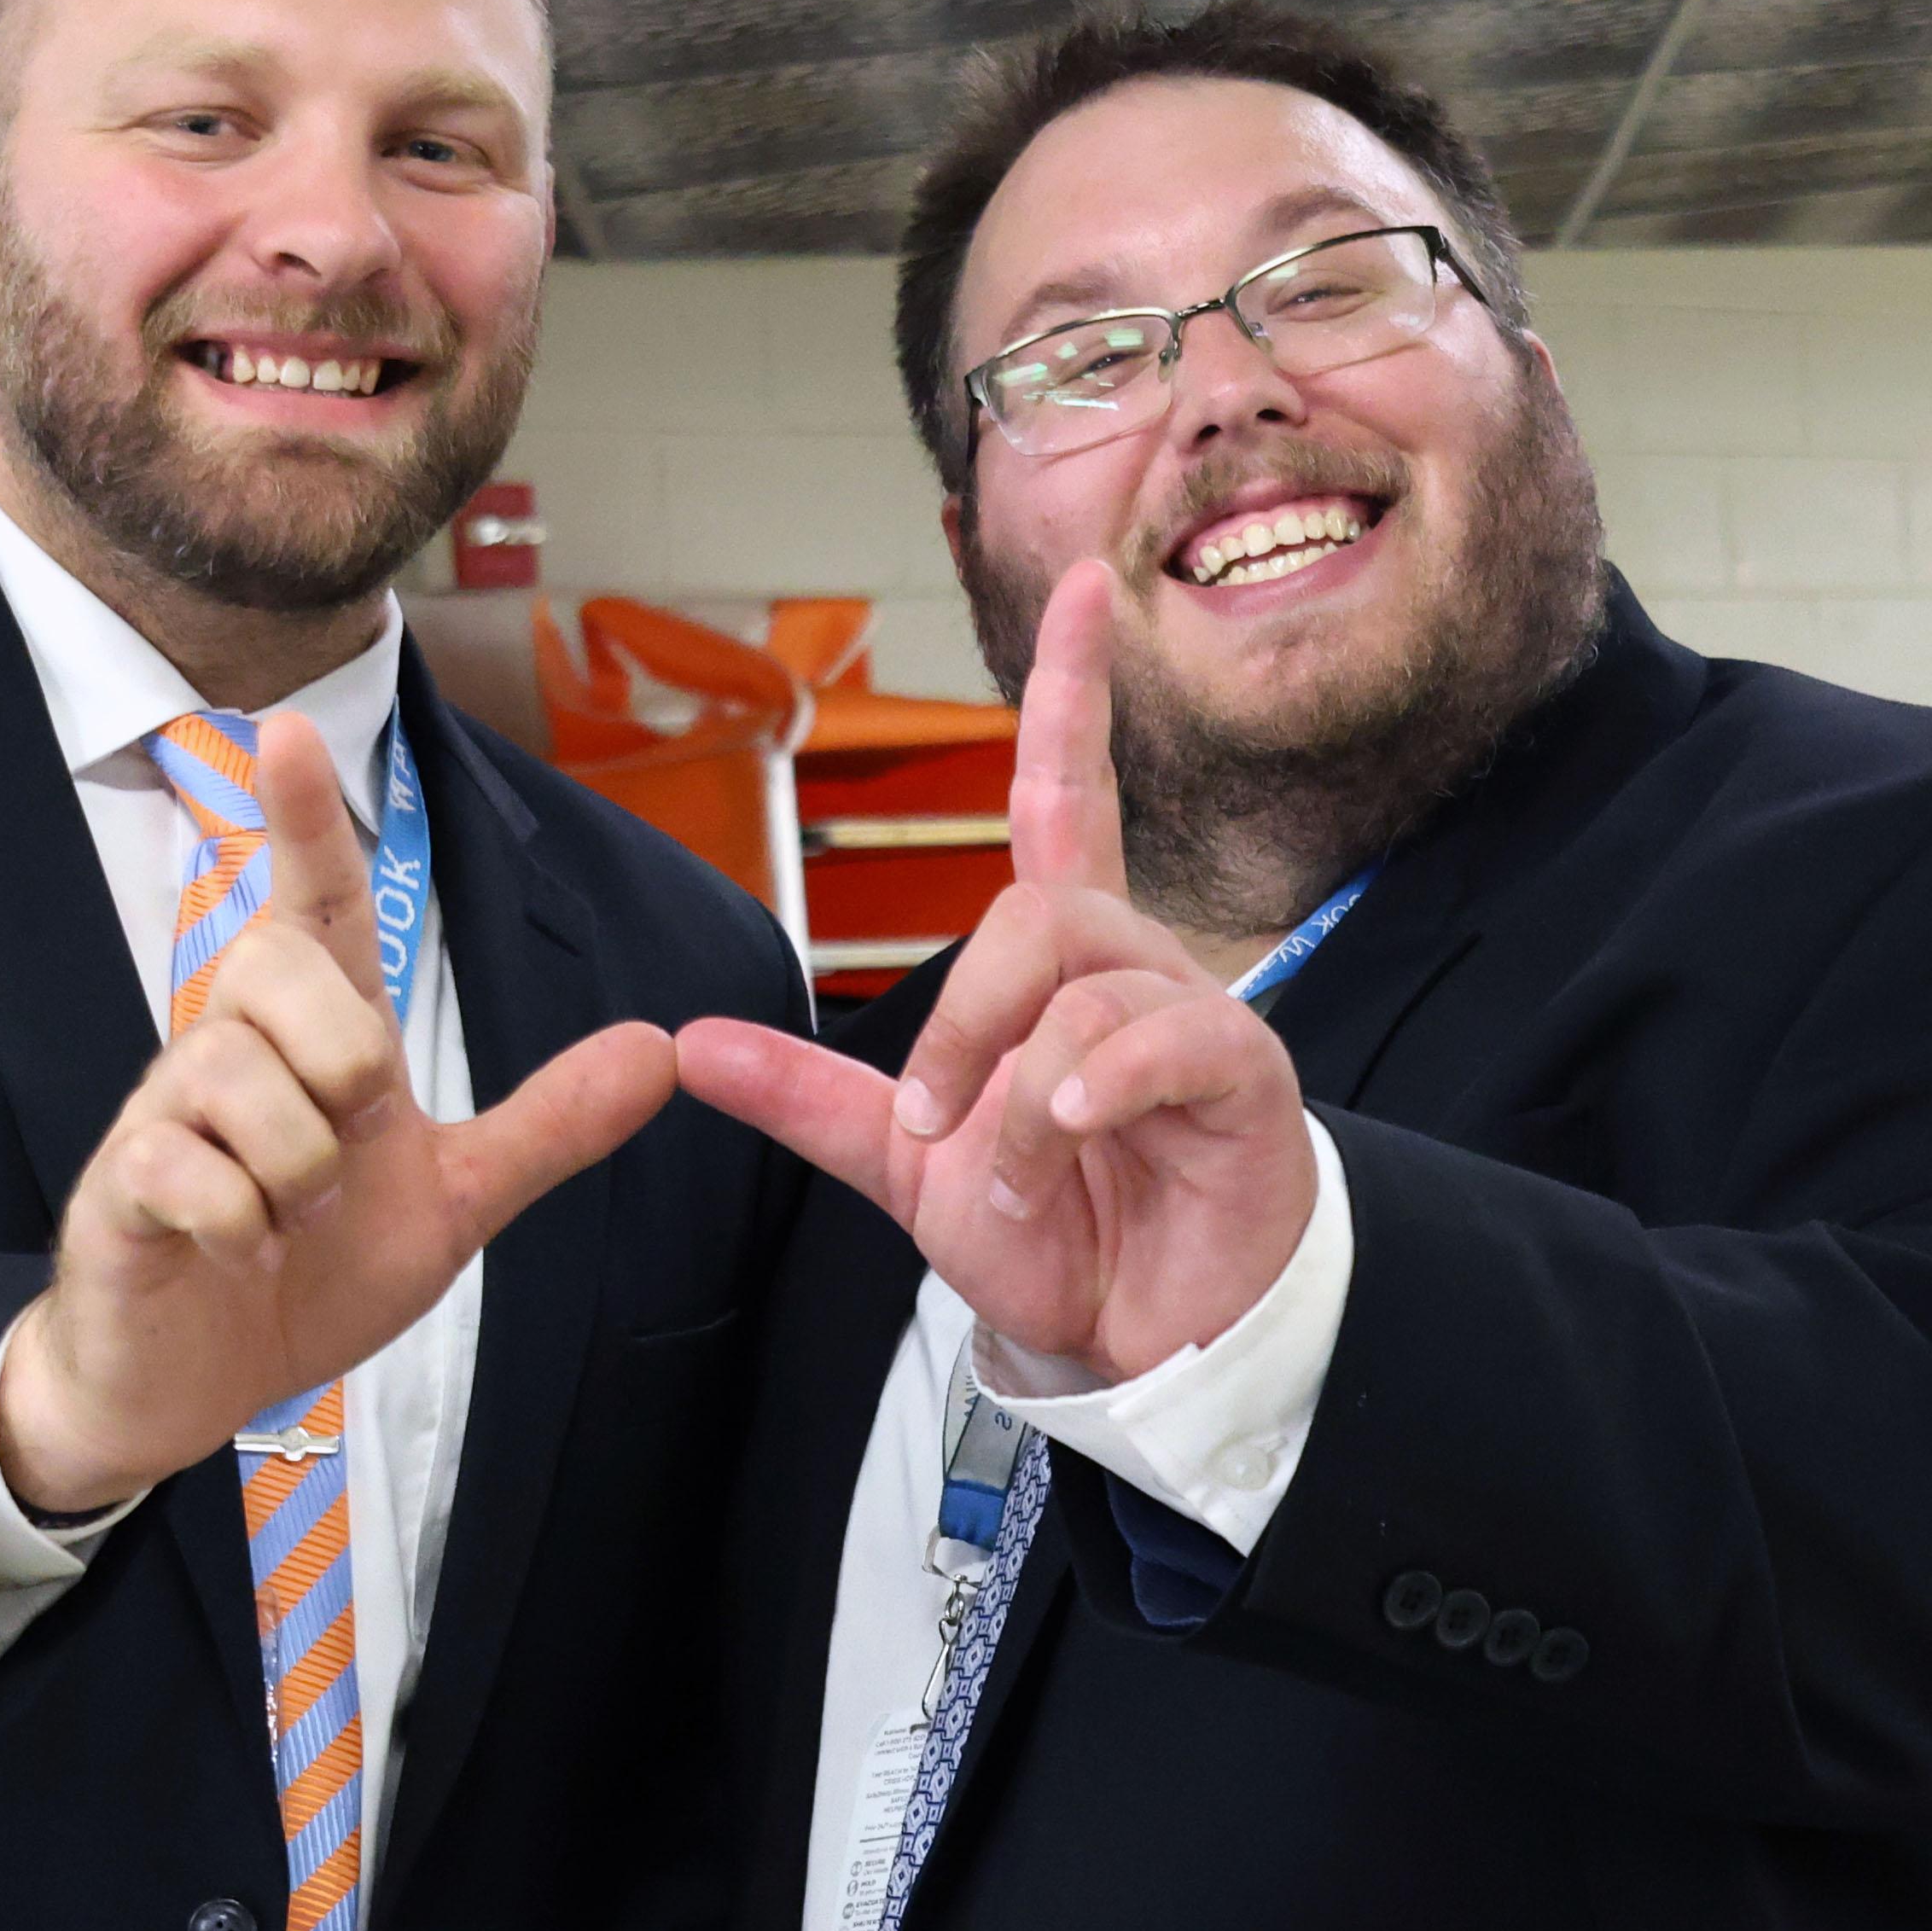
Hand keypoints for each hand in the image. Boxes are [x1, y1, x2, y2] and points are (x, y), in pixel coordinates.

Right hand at [0, 711, 675, 1507]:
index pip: (314, 898)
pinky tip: (239, 1253)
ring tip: (288, 1221)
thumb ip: (547, 1126)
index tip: (290, 729)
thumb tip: (660, 1048)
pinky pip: (191, 1168)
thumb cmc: (308, 1270)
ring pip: (246, 1078)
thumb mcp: (454, 1201)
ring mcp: (167, 1109)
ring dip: (300, 1173)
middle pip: (288, 969)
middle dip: (347, 1068)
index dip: (303, 819)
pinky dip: (241, 1226)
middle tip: (347, 1149)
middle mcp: (231, 1043)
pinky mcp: (121, 1180)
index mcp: (314, 1034)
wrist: (201, 1383)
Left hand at [674, 563, 1313, 1382]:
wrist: (1139, 1342)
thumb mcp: (904, 1162)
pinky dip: (1093, 1087)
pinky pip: (1162, 1037)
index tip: (1079, 588)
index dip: (1070, 694)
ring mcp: (1197, 1017)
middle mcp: (1134, 968)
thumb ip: (804, 1098)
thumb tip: (686, 1044)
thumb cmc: (1056, 1231)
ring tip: (1016, 1172)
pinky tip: (1069, 1137)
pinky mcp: (1245, 1079)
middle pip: (1039, 907)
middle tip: (938, 1120)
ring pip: (1086, 982)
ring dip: (1018, 1090)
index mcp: (1060, 967)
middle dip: (966, 1013)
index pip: (1064, 796)